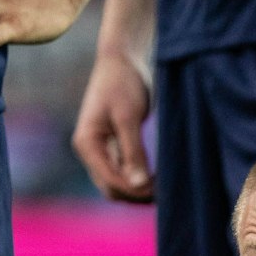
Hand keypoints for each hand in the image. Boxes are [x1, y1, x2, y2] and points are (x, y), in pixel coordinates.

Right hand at [72, 57, 153, 201]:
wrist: (123, 60)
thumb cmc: (122, 82)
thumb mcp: (128, 116)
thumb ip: (132, 151)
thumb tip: (138, 184)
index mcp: (87, 143)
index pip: (110, 181)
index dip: (135, 190)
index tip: (162, 189)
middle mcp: (90, 151)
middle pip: (112, 189)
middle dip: (137, 195)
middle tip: (167, 192)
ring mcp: (101, 151)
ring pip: (118, 184)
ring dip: (139, 190)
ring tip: (166, 187)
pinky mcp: (113, 147)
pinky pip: (125, 172)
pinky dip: (140, 179)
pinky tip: (160, 177)